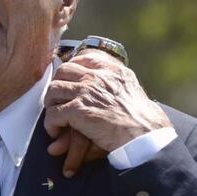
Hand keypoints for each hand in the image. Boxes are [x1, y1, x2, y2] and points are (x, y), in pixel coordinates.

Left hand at [43, 50, 172, 176]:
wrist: (146, 137)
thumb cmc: (144, 121)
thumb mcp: (134, 91)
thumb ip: (117, 84)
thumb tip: (109, 87)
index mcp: (113, 71)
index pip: (85, 58)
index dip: (72, 67)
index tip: (68, 78)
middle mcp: (98, 77)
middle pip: (64, 71)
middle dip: (57, 84)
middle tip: (57, 99)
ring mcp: (86, 92)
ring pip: (54, 90)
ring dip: (50, 104)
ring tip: (54, 116)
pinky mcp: (77, 110)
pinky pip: (53, 113)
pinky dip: (50, 124)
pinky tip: (55, 131)